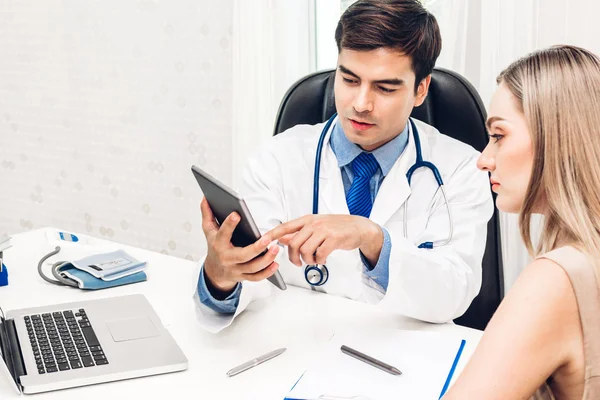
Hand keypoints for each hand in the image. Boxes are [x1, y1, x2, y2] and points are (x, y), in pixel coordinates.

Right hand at [200, 198, 279, 292]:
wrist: (214, 271)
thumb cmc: (214, 246)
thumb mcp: (209, 230)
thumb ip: (207, 214)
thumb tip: (205, 197)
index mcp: (218, 244)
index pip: (223, 234)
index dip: (229, 224)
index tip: (237, 214)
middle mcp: (227, 258)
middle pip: (243, 255)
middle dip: (257, 248)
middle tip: (269, 238)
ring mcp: (236, 269)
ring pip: (252, 268)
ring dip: (266, 260)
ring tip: (276, 248)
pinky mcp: (243, 277)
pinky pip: (256, 278)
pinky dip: (267, 272)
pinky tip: (276, 263)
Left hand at [266, 214, 382, 266]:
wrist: (359, 228)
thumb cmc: (336, 228)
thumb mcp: (316, 227)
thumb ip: (299, 233)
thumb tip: (282, 239)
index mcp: (307, 220)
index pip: (285, 227)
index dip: (272, 234)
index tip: (262, 241)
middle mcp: (313, 224)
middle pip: (294, 244)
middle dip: (294, 257)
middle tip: (299, 262)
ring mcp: (323, 230)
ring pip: (305, 251)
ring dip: (308, 260)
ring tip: (315, 259)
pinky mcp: (333, 239)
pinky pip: (319, 255)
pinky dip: (319, 261)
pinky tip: (323, 259)